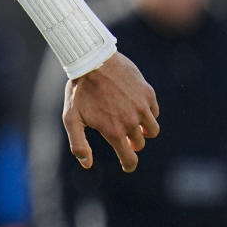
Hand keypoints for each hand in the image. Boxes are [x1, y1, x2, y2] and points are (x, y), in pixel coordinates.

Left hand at [62, 52, 159, 171]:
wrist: (92, 61)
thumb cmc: (79, 90)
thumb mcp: (71, 118)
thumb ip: (78, 143)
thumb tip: (87, 164)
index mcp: (113, 130)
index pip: (129, 158)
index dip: (129, 164)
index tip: (127, 165)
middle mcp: (131, 121)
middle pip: (139, 143)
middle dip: (132, 143)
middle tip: (123, 137)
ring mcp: (142, 107)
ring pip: (152, 130)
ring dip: (143, 130)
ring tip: (131, 123)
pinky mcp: (148, 94)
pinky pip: (155, 112)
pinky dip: (148, 114)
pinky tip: (135, 107)